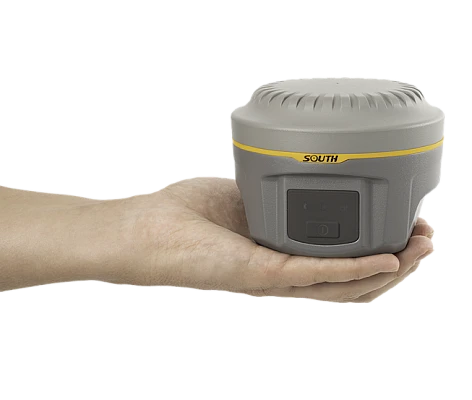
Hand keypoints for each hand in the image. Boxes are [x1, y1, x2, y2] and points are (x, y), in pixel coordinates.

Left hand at [108, 176, 434, 302]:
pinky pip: (316, 275)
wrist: (144, 232)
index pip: (338, 258)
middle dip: (395, 258)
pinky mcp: (262, 274)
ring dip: (387, 267)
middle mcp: (282, 270)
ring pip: (344, 285)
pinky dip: (353, 269)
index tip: (402, 222)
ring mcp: (273, 276)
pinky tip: (383, 258)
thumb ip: (273, 189)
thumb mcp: (242, 193)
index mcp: (280, 251)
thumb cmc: (182, 216)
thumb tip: (299, 170)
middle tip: (425, 236)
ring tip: (418, 247)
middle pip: (352, 277)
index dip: (376, 245)